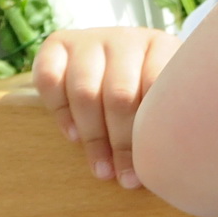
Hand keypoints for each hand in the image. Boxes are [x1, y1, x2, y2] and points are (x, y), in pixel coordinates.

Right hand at [33, 27, 180, 189]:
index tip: (151, 166)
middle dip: (121, 142)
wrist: (120, 58)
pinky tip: (74, 136)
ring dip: (93, 137)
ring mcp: (90, 39)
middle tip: (125, 178)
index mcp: (161, 46)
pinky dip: (60, 112)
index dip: (151, 130)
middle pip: (119, 94)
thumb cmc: (151, 89)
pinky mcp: (58, 44)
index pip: (156, 85)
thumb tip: (166, 168)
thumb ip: (167, 118)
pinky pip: (48, 79)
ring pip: (84, 91)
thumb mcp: (168, 95)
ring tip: (102, 169)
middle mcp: (125, 38)